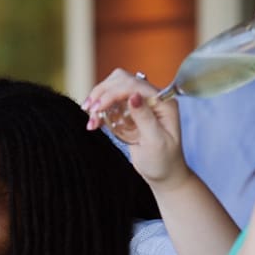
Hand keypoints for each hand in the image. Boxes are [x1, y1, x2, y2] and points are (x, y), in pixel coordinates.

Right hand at [82, 68, 189, 189]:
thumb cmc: (163, 160)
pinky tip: (94, 123)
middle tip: (90, 110)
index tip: (98, 108)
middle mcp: (151, 98)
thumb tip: (134, 96)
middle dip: (103, 93)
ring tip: (91, 120)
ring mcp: (139, 104)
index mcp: (163, 101)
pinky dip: (100, 111)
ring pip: (113, 89)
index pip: (134, 85)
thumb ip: (145, 118)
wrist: (163, 174)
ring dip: (98, 100)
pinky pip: (110, 104)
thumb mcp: (155, 141)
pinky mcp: (128, 113)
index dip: (113, 92)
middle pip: (122, 80)